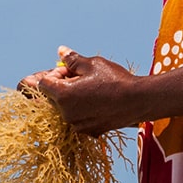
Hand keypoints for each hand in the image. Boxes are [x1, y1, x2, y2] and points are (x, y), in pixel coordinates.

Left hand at [20, 49, 145, 134]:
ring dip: (73, 98)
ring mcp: (77, 124)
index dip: (54, 74)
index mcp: (63, 95)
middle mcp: (66, 113)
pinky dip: (83, 109)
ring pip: (66, 108)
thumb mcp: (92, 64)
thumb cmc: (115, 80)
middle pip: (53, 97)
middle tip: (81, 76)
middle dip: (62, 86)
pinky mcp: (89, 131)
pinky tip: (99, 101)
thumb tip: (61, 51)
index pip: (43, 84)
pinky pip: (79, 118)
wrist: (139, 101)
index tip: (68, 70)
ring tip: (93, 88)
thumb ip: (72, 59)